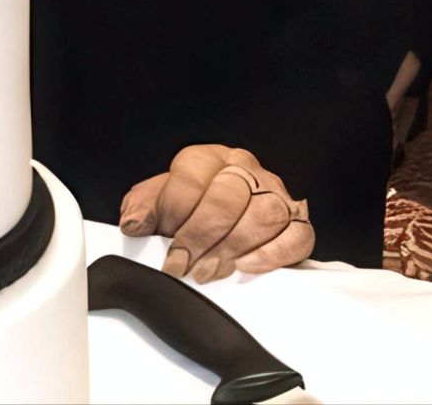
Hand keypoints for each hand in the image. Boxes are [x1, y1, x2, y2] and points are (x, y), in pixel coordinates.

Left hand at [119, 143, 314, 280]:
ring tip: (208, 273)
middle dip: (201, 235)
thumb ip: (144, 206)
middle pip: (228, 196)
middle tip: (183, 266)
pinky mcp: (298, 223)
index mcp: (210, 158)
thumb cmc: (195, 208)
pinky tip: (246, 267)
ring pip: (262, 215)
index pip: (193, 172)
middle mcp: (245, 169)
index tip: (163, 238)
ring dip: (232, 248)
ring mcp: (275, 194)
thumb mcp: (163, 200)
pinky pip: (295, 236)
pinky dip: (271, 254)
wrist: (235, 216)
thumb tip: (133, 223)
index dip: (176, 207)